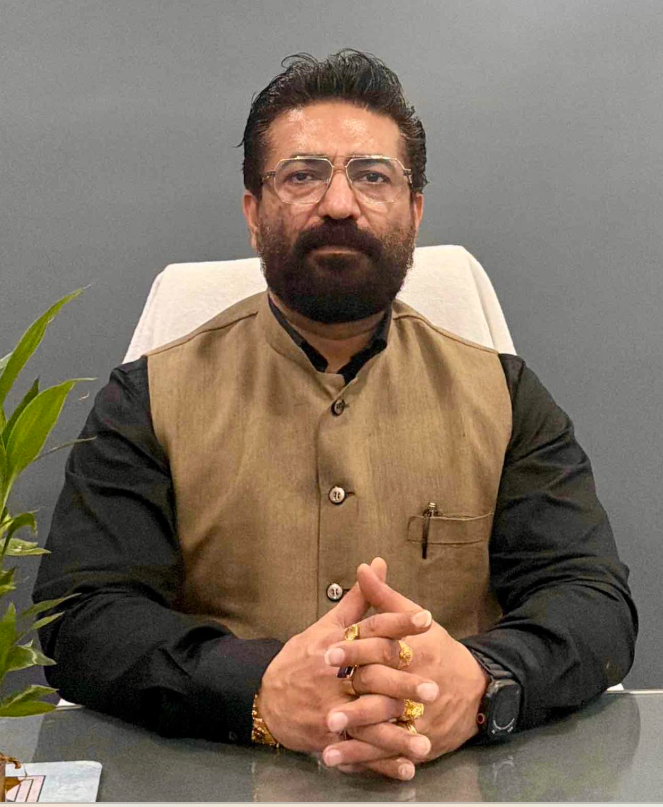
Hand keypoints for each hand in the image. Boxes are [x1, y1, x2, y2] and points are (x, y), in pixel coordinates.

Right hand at [258, 559, 437, 779]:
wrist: (265, 699)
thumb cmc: (300, 660)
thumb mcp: (325, 626)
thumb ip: (357, 600)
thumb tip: (376, 565)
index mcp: (334, 645)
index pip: (370, 631)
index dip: (398, 624)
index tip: (427, 620)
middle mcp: (332, 676)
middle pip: (371, 678)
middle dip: (402, 685)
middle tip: (433, 688)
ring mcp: (329, 710)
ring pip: (368, 722)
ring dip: (397, 734)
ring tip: (425, 739)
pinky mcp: (328, 738)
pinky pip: (359, 753)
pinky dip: (382, 763)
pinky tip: (406, 768)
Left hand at [321, 560, 488, 769]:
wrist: (477, 689)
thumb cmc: (439, 650)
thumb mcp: (416, 619)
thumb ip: (385, 597)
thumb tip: (365, 567)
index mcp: (417, 650)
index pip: (383, 649)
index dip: (354, 650)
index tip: (327, 652)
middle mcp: (420, 685)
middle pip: (384, 691)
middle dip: (354, 700)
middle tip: (325, 706)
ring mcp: (422, 716)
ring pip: (386, 726)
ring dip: (357, 733)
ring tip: (327, 733)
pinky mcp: (421, 740)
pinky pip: (391, 752)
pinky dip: (364, 758)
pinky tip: (338, 758)